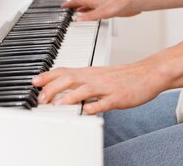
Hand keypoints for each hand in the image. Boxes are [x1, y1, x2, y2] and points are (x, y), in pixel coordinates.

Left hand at [32, 61, 162, 114]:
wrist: (148, 73)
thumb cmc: (124, 76)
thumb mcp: (100, 77)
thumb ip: (83, 83)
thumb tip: (64, 90)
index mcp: (90, 72)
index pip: (65, 70)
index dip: (48, 75)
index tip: (34, 81)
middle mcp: (95, 77)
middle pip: (70, 78)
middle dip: (52, 87)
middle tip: (39, 96)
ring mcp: (106, 87)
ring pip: (84, 89)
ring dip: (69, 96)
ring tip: (56, 103)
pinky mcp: (118, 97)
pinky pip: (104, 102)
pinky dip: (94, 106)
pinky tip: (86, 111)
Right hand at [62, 0, 140, 20]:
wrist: (132, 2)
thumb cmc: (120, 4)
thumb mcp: (102, 12)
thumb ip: (90, 16)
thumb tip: (78, 19)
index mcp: (94, 1)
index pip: (78, 1)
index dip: (70, 4)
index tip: (63, 5)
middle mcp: (98, 2)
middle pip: (83, 3)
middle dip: (74, 6)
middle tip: (68, 9)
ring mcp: (103, 5)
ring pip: (90, 6)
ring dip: (82, 9)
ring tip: (77, 12)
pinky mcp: (110, 9)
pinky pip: (97, 11)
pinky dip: (92, 13)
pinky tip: (94, 15)